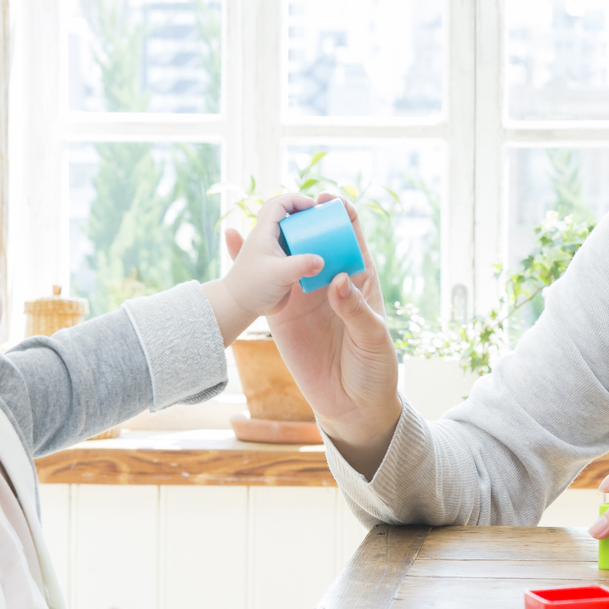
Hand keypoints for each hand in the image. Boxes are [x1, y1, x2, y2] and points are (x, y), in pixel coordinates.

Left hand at [206, 194, 332, 342]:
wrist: (239, 307)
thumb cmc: (252, 287)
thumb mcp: (278, 274)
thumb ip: (301, 265)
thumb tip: (321, 261)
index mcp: (263, 232)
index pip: (278, 204)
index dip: (296, 199)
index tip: (313, 206)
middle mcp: (268, 237)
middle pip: (284, 212)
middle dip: (302, 208)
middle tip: (319, 214)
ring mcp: (274, 249)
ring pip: (291, 229)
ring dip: (305, 226)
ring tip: (322, 229)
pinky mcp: (281, 262)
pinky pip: (296, 246)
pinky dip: (307, 244)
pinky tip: (319, 250)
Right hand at [225, 197, 402, 475]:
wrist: (351, 407)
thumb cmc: (375, 369)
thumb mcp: (373, 339)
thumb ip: (356, 310)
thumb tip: (335, 281)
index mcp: (360, 280)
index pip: (352, 237)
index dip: (342, 214)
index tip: (328, 201)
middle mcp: (331, 282)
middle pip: (317, 238)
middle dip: (304, 218)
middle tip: (290, 204)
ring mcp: (304, 297)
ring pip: (290, 256)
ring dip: (277, 236)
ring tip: (262, 216)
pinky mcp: (282, 315)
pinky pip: (267, 286)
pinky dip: (250, 264)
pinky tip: (234, 240)